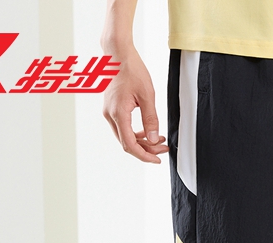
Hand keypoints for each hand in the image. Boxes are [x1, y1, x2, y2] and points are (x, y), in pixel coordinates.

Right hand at [102, 43, 169, 163]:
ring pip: (125, 136)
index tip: (157, 160)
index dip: (144, 156)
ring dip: (142, 142)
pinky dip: (136, 132)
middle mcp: (110, 115)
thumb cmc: (131, 69)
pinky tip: (149, 131)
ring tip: (159, 140)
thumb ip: (151, 119)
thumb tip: (154, 140)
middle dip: (146, 149)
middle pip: (127, 143)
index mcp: (118, 113)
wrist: (117, 53)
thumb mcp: (147, 95)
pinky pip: (123, 127)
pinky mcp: (111, 108)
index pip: (130, 145)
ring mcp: (109, 112)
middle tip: (163, 149)